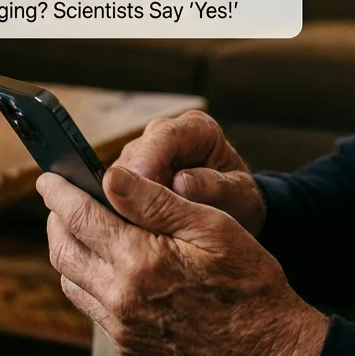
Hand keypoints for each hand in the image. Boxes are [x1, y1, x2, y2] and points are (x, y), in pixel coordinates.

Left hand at [38, 166, 328, 355]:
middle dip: (55, 218)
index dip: (58, 192)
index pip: (78, 217)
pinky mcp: (128, 342)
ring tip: (79, 225)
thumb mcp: (210, 226)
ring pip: (70, 279)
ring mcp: (122, 325)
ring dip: (67, 248)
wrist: (268, 347)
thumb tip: (109, 175)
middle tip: (60, 197)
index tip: (48, 177)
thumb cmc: (247, 279)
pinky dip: (84, 277)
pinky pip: (88, 305)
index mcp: (141, 261)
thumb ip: (155, 201)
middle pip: (62, 250)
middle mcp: (121, 297)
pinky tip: (102, 261)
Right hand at [118, 110, 266, 235]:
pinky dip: (119, 206)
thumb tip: (182, 183)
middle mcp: (164, 137)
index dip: (150, 156)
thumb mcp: (237, 194)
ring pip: (120, 171)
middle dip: (129, 180)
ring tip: (127, 222)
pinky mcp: (130, 178)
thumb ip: (214, 186)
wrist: (234, 212)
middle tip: (126, 209)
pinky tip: (122, 226)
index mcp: (197, 129)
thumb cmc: (238, 199)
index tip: (140, 178)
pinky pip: (116, 190)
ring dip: (120, 196)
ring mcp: (144, 156)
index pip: (167, 136)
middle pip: (136, 152)